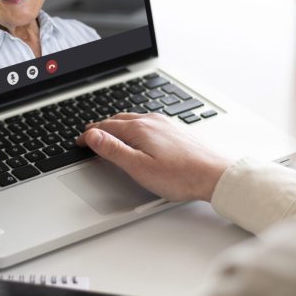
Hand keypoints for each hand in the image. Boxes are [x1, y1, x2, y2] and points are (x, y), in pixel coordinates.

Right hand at [77, 112, 232, 202]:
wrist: (216, 175)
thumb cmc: (181, 176)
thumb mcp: (139, 167)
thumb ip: (113, 150)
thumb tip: (92, 135)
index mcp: (139, 129)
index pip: (105, 127)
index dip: (89, 135)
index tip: (80, 142)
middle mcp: (152, 121)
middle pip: (118, 120)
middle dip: (101, 127)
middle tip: (90, 136)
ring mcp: (165, 124)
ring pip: (134, 119)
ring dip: (117, 125)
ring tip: (109, 133)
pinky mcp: (176, 130)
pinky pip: (147, 122)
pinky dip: (134, 127)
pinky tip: (138, 134)